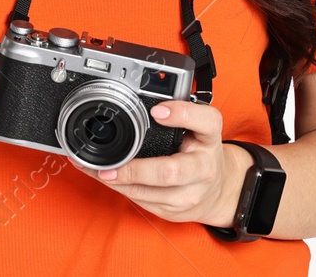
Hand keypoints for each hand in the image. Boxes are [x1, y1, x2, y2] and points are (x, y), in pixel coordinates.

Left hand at [70, 99, 248, 227]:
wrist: (218, 192)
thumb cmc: (202, 152)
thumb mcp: (201, 127)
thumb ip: (183, 112)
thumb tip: (150, 103)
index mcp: (210, 138)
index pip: (205, 122)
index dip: (181, 114)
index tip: (156, 110)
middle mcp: (204, 169)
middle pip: (170, 172)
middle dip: (135, 170)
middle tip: (109, 167)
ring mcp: (190, 195)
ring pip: (150, 194)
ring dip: (119, 183)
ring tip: (97, 170)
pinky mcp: (174, 211)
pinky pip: (143, 202)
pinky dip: (121, 190)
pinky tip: (107, 179)